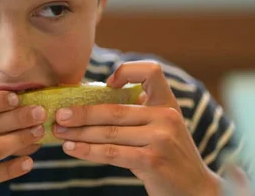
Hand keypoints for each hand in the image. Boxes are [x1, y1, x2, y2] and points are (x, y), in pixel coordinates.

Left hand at [53, 61, 220, 195]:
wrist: (197, 191)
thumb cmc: (169, 156)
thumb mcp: (162, 128)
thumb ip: (138, 114)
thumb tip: (89, 105)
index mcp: (168, 103)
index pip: (152, 71)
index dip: (127, 71)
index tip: (106, 85)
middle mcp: (166, 116)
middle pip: (114, 109)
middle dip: (81, 113)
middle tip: (57, 115)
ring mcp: (160, 139)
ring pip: (108, 132)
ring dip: (78, 132)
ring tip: (58, 132)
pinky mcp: (152, 161)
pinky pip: (111, 153)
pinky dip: (87, 150)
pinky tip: (72, 149)